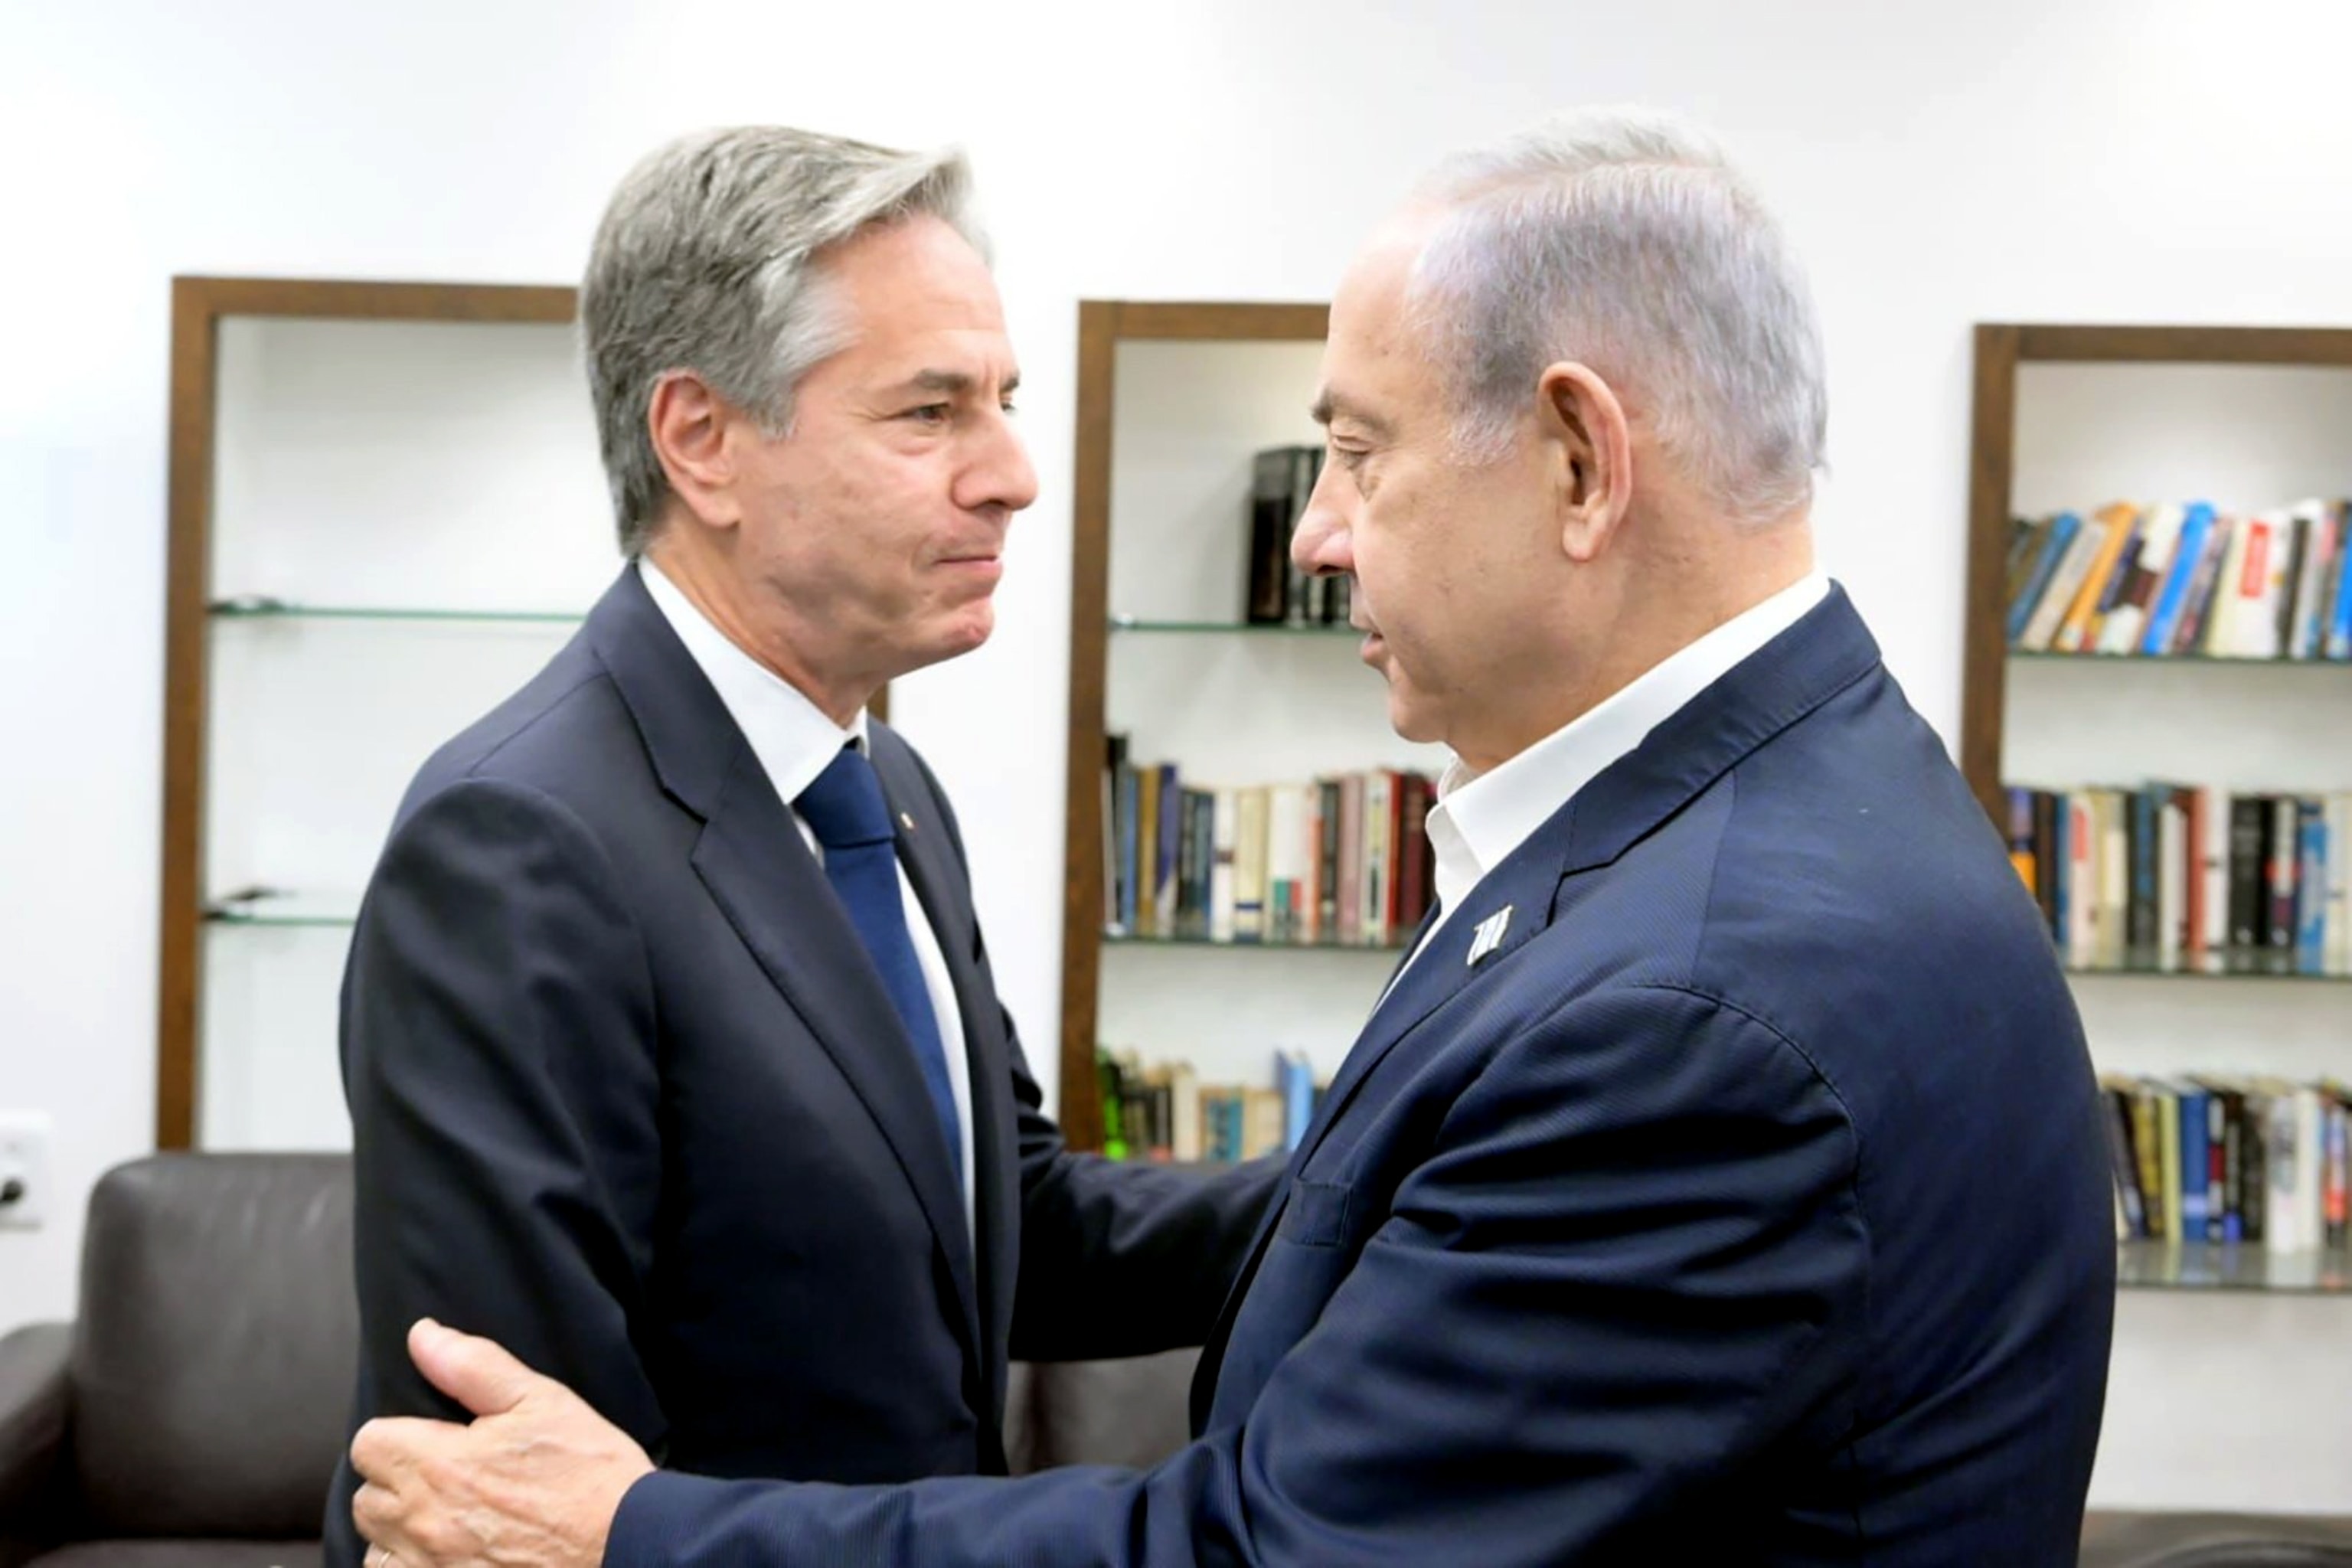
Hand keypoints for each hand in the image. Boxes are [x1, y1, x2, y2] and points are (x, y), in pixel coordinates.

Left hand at [351, 1319, 653, 1567]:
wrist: (627, 1544)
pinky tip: (452, 1553)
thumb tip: (423, 1337)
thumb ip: (472, 1365)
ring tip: (449, 1520)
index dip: (398, 1434)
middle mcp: (423, 1522)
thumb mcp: (541, 1401)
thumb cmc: (590, 1474)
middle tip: (448, 1477)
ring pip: (378, 1547)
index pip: (369, 1443)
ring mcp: (431, 1567)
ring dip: (402, 1533)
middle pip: (367, 1498)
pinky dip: (415, 1567)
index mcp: (439, 1464)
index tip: (434, 1439)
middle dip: (398, 1483)